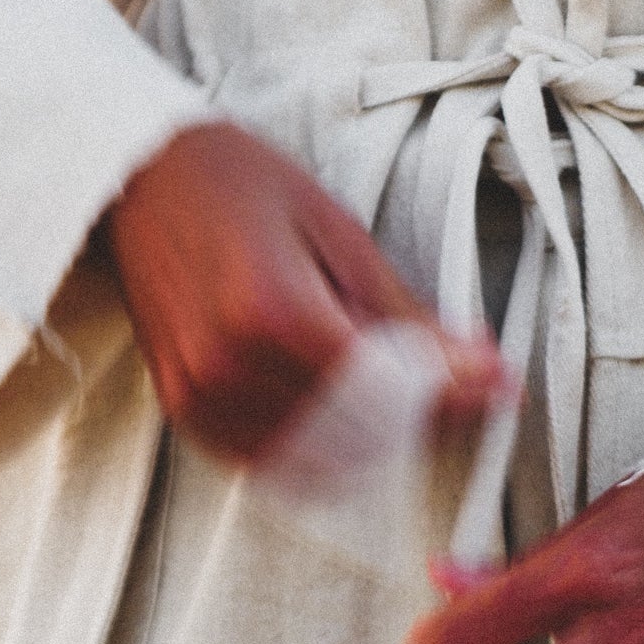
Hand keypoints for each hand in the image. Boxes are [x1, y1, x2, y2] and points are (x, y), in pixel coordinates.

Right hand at [103, 122, 505, 462]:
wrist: (143, 179)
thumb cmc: (241, 184)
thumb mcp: (339, 232)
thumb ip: (405, 316)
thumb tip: (484, 367)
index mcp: (271, 313)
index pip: (387, 389)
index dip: (453, 392)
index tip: (501, 385)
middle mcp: (228, 369)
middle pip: (361, 434)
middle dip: (423, 415)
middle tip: (460, 382)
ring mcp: (201, 400)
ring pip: (323, 459)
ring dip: (377, 436)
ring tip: (401, 386)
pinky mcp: (187, 414)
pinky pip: (275, 463)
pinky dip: (324, 449)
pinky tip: (346, 409)